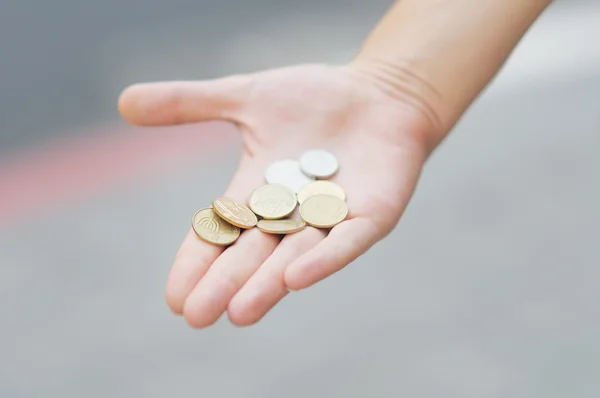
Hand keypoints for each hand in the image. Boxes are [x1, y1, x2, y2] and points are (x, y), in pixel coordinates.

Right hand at [118, 63, 433, 326]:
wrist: (382, 94)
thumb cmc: (316, 98)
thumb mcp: (246, 96)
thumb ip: (189, 103)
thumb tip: (124, 102)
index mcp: (259, 191)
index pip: (220, 232)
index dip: (197, 262)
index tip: (174, 296)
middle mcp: (292, 213)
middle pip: (253, 253)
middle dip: (226, 283)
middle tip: (197, 316)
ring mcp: (333, 216)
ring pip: (295, 255)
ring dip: (268, 283)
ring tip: (239, 312)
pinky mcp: (371, 214)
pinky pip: (346, 241)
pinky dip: (323, 258)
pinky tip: (295, 277)